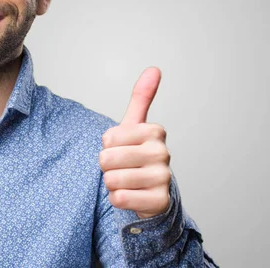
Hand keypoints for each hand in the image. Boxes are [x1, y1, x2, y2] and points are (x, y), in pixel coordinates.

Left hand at [99, 67, 171, 218]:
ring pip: (112, 180)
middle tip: (122, 167)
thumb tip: (154, 68)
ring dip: (112, 184)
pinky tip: (132, 195)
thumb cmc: (138, 155)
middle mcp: (162, 152)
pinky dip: (118, 199)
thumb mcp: (137, 126)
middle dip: (107, 166)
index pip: (108, 138)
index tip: (122, 148)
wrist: (152, 191)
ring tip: (127, 181)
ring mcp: (163, 178)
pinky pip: (120, 199)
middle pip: (107, 159)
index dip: (108, 146)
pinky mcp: (159, 201)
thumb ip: (142, 97)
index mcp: (155, 131)